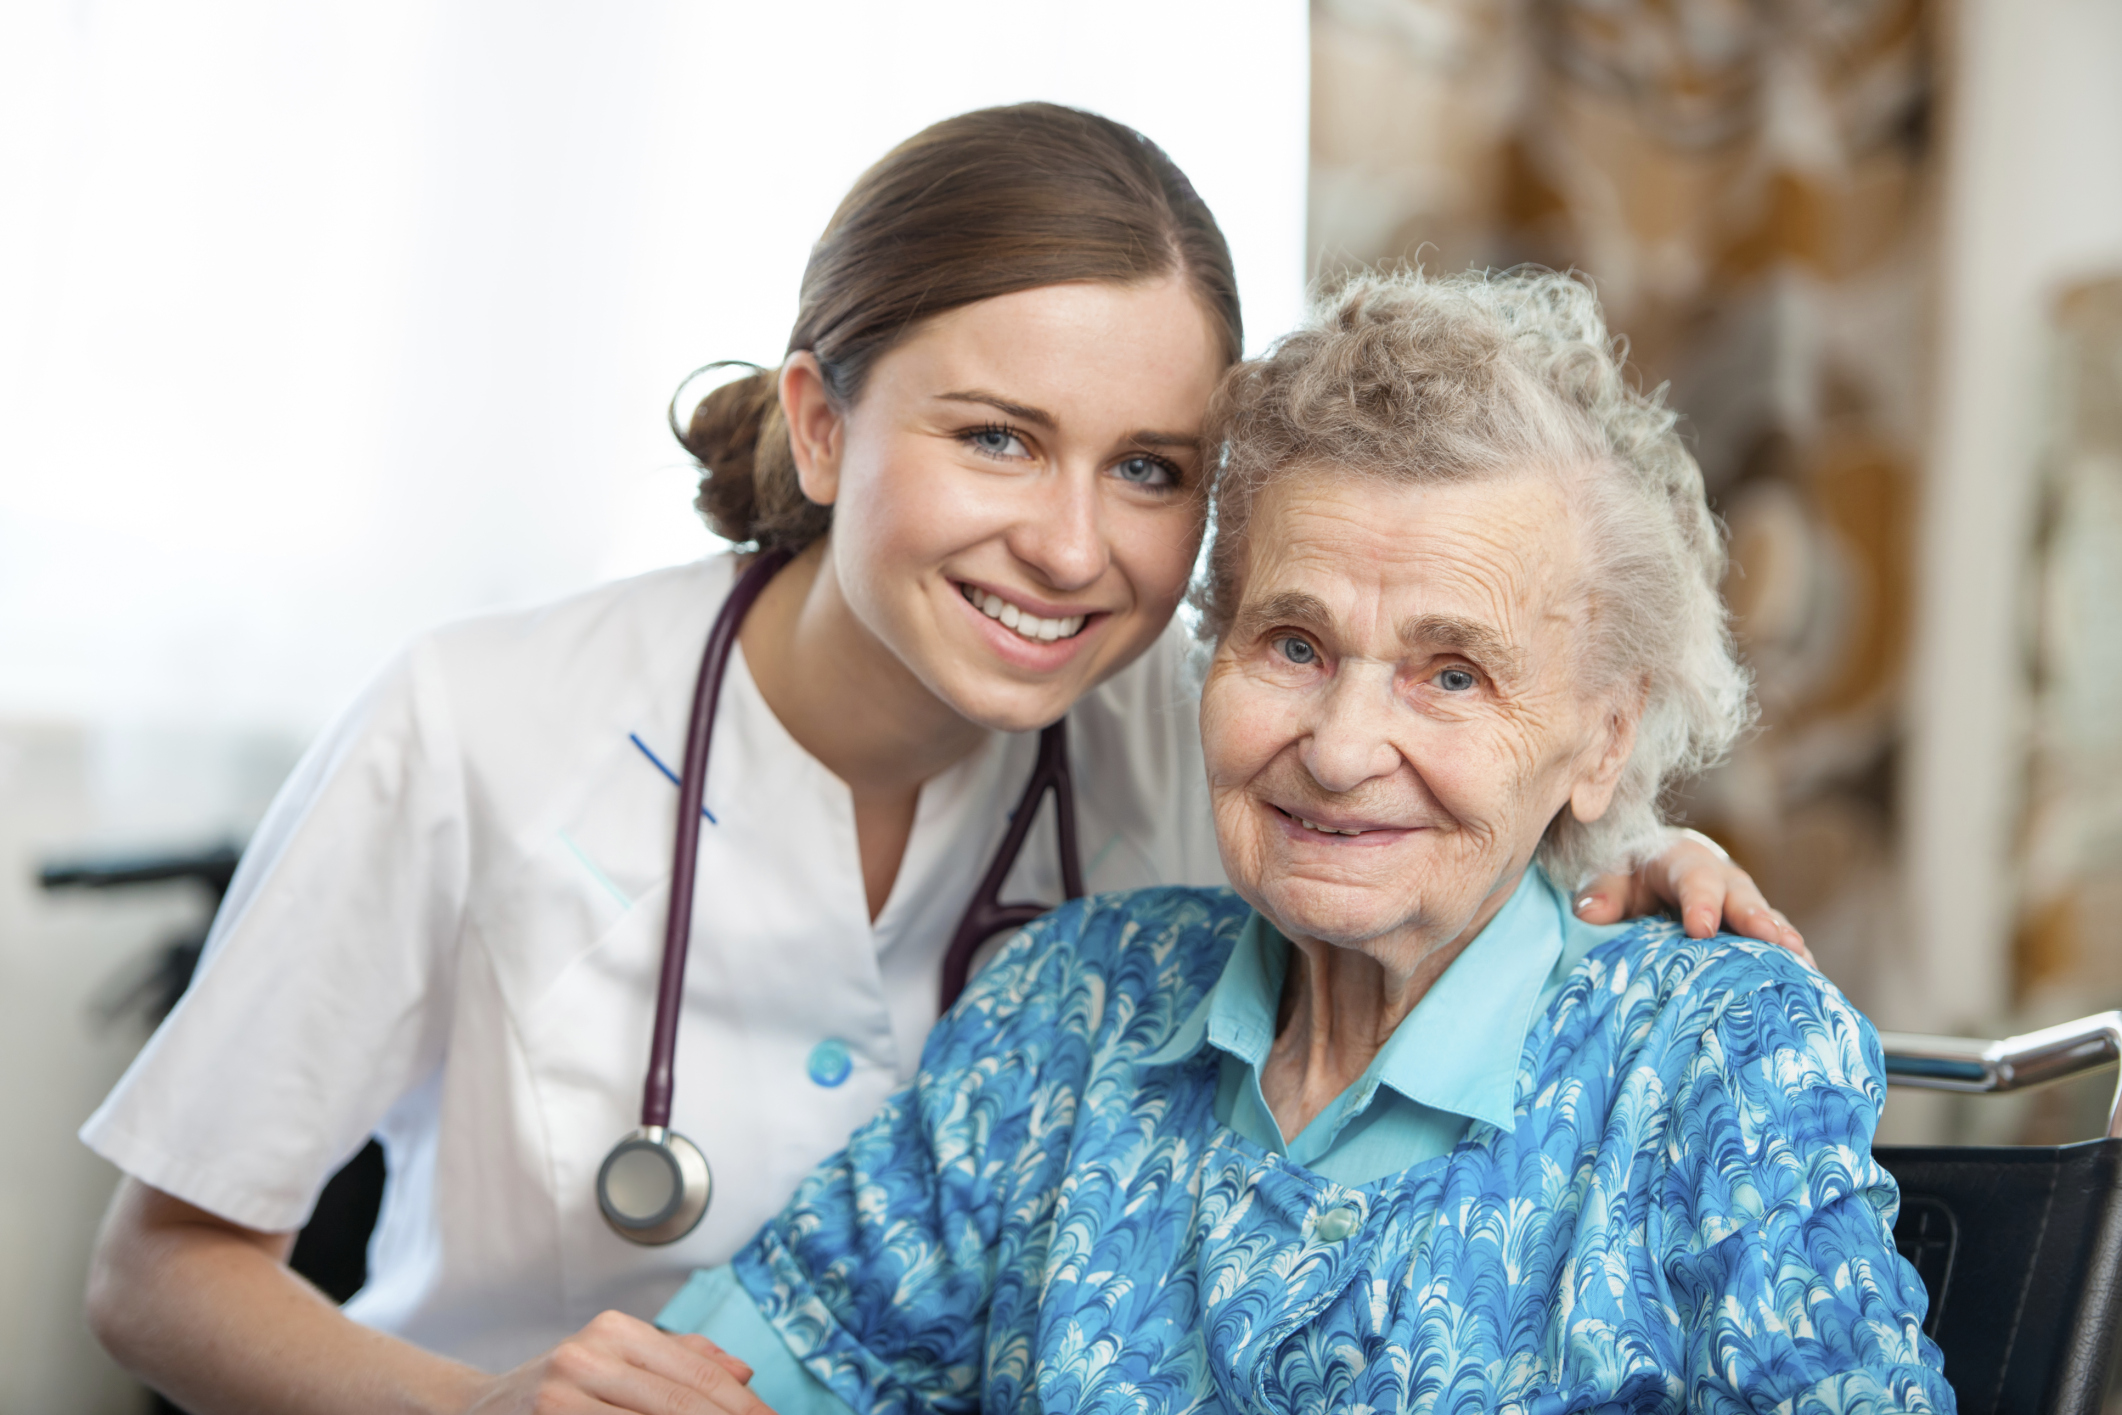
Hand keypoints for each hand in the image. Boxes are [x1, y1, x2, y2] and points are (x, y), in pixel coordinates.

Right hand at [461, 1310, 771, 1413]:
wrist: (474, 1410)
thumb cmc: (557, 1390)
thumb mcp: (614, 1359)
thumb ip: (679, 1359)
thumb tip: (744, 1371)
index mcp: (615, 1331)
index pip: (696, 1374)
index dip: (743, 1407)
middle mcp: (587, 1355)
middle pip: (678, 1403)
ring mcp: (560, 1396)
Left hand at [1572, 829, 1814, 968]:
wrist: (1648, 873)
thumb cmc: (1627, 878)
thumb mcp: (1607, 877)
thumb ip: (1600, 892)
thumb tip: (1591, 912)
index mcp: (1682, 860)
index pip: (1693, 879)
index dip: (1700, 902)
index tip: (1701, 929)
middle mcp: (1721, 879)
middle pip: (1741, 897)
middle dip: (1756, 919)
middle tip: (1775, 942)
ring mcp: (1741, 905)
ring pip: (1765, 920)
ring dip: (1783, 941)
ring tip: (1803, 963)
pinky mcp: (1751, 931)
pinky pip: (1773, 944)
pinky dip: (1789, 960)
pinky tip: (1808, 982)